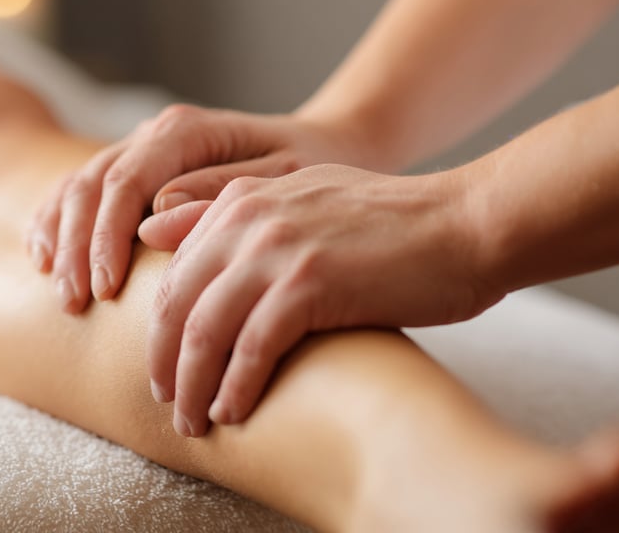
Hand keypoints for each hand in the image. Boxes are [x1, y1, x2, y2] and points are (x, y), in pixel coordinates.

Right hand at [28, 104, 372, 312]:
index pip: (126, 182)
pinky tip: (44, 259)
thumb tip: (154, 218)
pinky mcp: (135, 170)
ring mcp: (140, 149)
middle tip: (75, 304)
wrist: (325, 147)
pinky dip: (55, 222)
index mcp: (187, 132)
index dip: (106, 238)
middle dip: (77, 248)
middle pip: (93, 186)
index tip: (105, 292)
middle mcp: (156, 134)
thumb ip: (221, 194)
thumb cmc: (313, 169)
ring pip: (78, 187)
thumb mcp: (285, 179)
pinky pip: (79, 191)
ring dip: (61, 240)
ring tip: (63, 294)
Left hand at [138, 164, 502, 436]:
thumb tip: (152, 231)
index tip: (167, 367)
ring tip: (195, 420)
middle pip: (177, 303)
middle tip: (170, 403)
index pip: (174, 272)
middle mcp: (249, 217)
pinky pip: (252, 348)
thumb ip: (230, 216)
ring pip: (205, 330)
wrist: (465, 224)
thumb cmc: (391, 226)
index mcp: (242, 198)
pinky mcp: (310, 284)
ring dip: (194, 386)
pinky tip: (234, 411)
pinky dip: (236, 387)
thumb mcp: (302, 203)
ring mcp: (277, 249)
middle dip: (166, 362)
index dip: (160, 327)